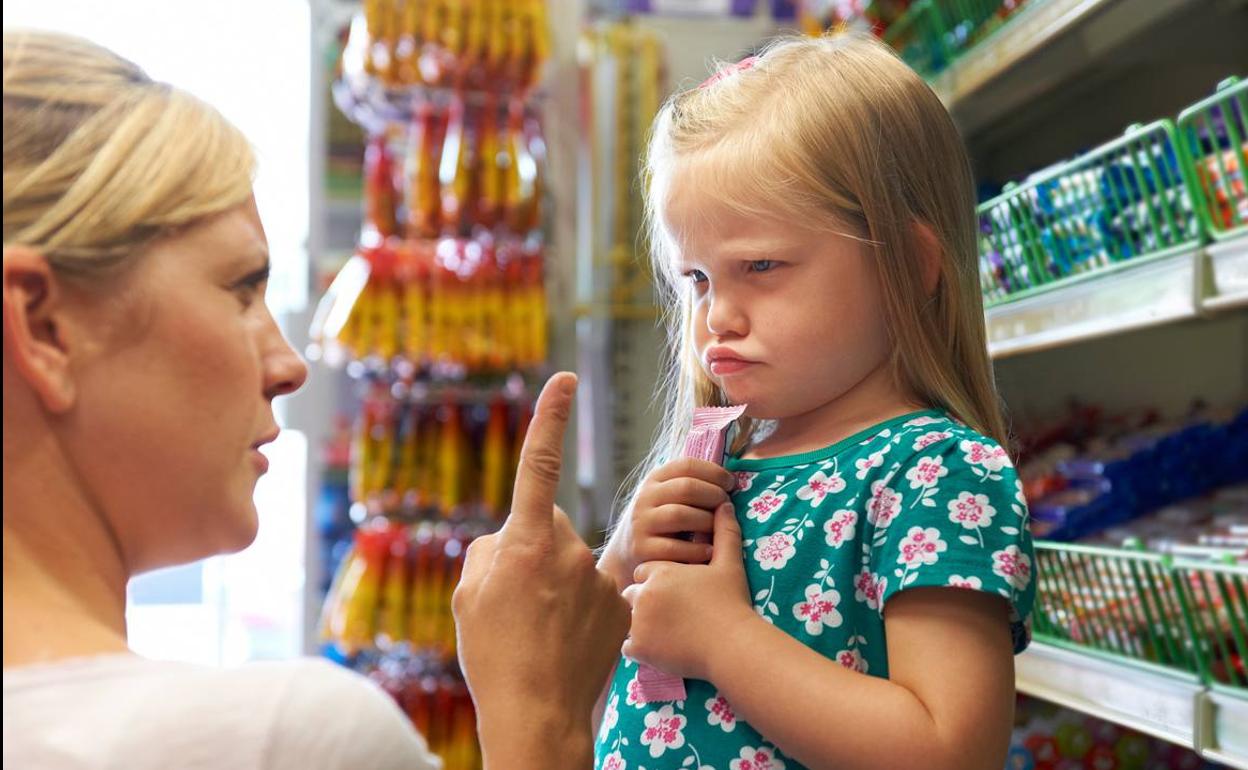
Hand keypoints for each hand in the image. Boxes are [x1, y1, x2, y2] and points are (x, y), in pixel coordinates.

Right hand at [452, 372, 630, 767]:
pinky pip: (596, 589)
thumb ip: (490, 551)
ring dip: (557, 583)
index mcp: (526, 541)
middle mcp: (568, 549)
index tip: (565, 378)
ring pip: (572, 562)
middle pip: (548, 527)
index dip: (551, 417)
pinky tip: (567, 639)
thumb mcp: (469, 595)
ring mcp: (600, 577)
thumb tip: (510, 539)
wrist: (537, 713)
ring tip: (540, 629)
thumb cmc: (493, 653)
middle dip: (533, 549)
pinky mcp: (622, 602)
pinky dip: (582, 607)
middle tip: (517, 599)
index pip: (539, 464)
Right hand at [600, 457, 735, 589]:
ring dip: (707, 521)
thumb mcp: (669, 497)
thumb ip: (692, 485)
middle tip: (727, 506)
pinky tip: (709, 551)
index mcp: (655, 479)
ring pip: (680, 515)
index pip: (687, 465)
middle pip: (686, 488)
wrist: (627, 553)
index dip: (714, 472)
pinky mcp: (642, 549)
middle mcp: (645, 498)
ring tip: (719, 529)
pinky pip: (674, 547)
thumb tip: (731, 479)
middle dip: (714, 495)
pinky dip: (697, 549)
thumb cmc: (663, 522)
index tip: (731, 484)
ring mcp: (641, 523)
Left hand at [622, 503, 756, 681]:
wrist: (732, 643)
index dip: (658, 581)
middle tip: (668, 614)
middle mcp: (643, 593)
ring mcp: (638, 621)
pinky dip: (639, 647)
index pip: (644, 572)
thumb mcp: (729, 564)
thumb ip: (724, 532)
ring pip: (627, 619)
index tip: (674, 592)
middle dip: (645, 602)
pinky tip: (659, 647)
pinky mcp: (639, 647)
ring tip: (664, 632)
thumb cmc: (731, 602)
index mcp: (660, 571)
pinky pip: (626, 646)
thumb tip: (725, 504)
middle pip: (632, 594)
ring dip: (639, 624)